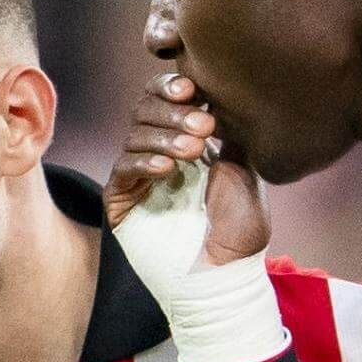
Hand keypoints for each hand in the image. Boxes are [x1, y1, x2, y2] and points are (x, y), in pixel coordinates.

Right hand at [104, 74, 269, 268]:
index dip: (172, 87)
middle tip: (204, 126)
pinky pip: (122, 167)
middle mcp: (158, 152)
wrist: (226, 275)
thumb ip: (229, 131)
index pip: (164, 98)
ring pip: (134, 134)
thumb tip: (220, 91)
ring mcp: (137, 176)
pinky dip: (145, 161)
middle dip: (173, 112)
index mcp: (184, 139)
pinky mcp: (119, 200)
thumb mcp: (243, 169)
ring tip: (194, 151)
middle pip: (144, 109)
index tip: (194, 89)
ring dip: (165, 136)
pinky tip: (168, 168)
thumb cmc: (240, 229)